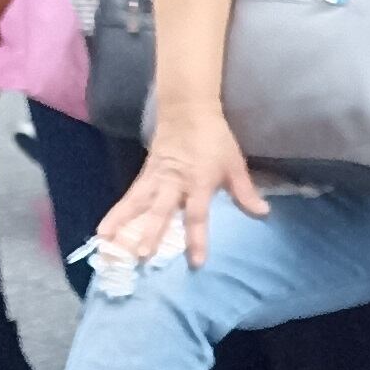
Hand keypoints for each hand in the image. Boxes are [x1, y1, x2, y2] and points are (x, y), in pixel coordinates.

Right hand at [106, 100, 263, 267]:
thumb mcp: (234, 164)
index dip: (197, 238)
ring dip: (122, 222)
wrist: (187, 108)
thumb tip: (263, 213)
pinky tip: (106, 228)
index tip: (196, 261)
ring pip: (137, 202)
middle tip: (142, 254)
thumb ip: (245, 192)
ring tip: (106, 241)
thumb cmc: (214, 138)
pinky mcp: (145, 173)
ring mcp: (156, 177)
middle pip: (161, 210)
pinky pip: (131, 195)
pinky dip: (118, 211)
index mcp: (198, 182)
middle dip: (151, 232)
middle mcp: (174, 182)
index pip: (197, 214)